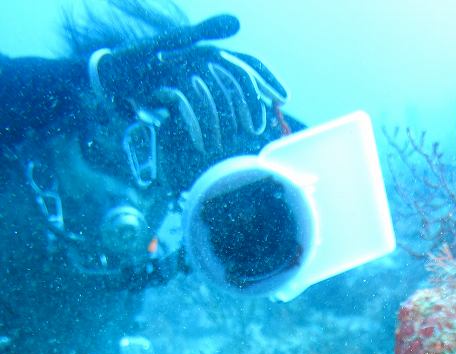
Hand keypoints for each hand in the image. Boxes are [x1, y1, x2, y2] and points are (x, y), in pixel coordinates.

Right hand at [89, 14, 287, 153]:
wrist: (114, 76)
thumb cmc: (156, 76)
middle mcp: (200, 51)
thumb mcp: (190, 77)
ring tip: (219, 145)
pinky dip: (196, 127)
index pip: (248, 60)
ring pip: (214, 95)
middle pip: (237, 77)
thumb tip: (259, 86)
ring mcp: (184, 63)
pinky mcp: (166, 79)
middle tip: (252, 130)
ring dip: (219, 124)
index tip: (285, 98)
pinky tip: (199, 143)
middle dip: (248, 106)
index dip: (269, 78)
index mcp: (210, 50)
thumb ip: (221, 77)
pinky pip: (190, 106)